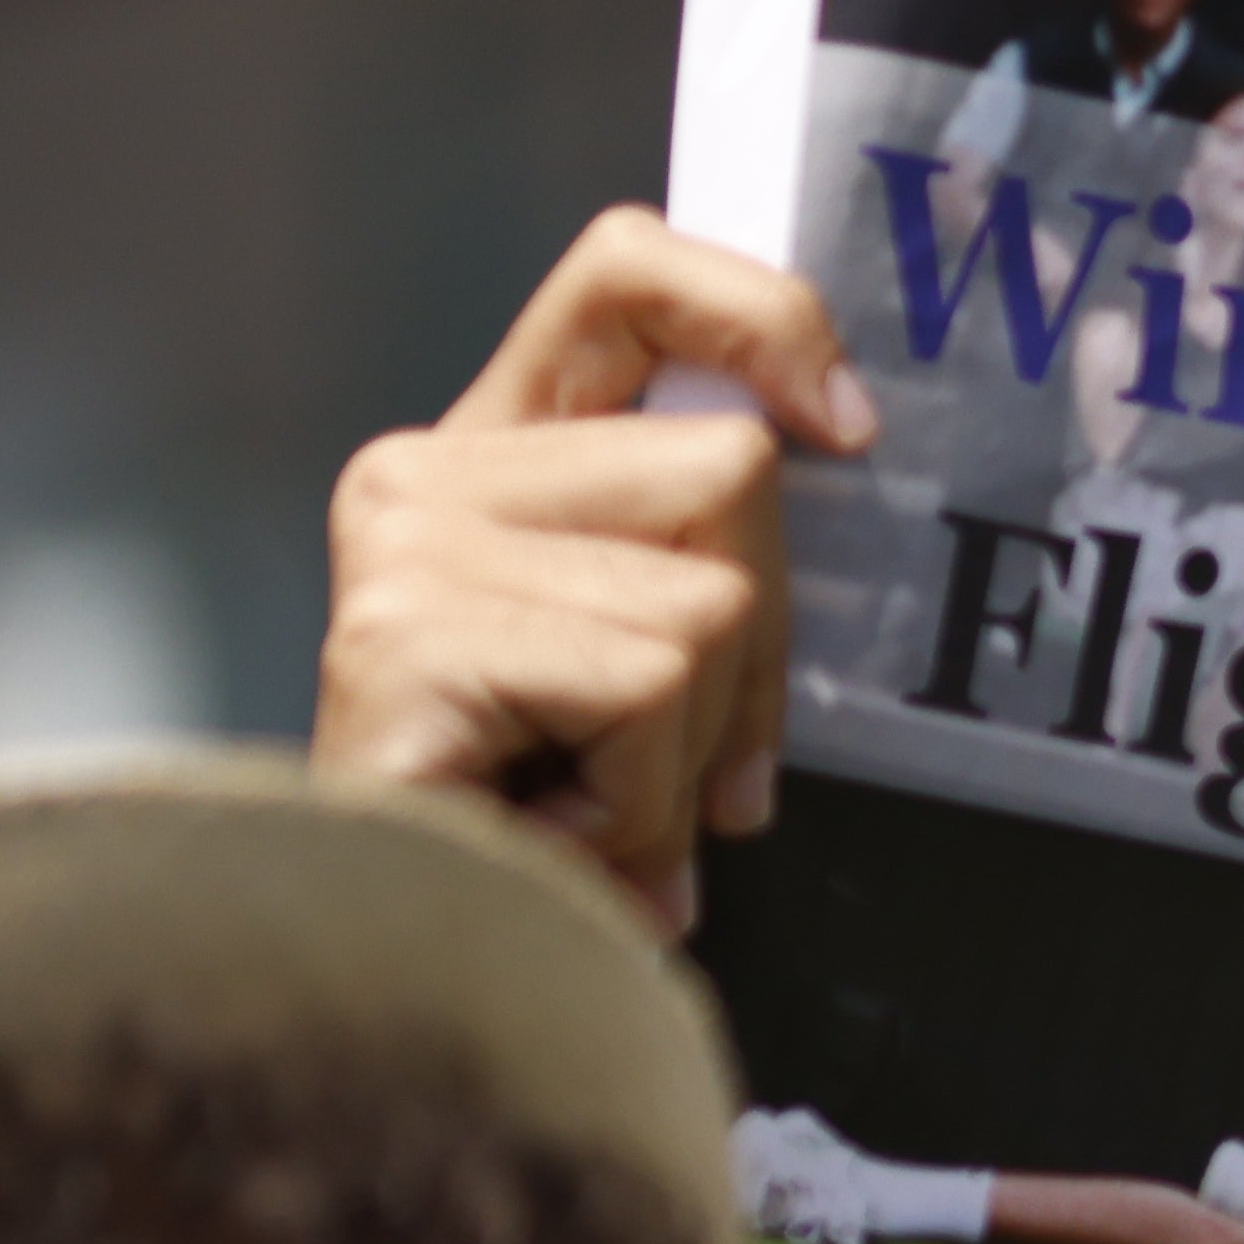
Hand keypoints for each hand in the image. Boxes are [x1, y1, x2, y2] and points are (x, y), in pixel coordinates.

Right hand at [313, 208, 871, 938]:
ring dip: (692, 751)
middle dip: (756, 651)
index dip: (757, 315)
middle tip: (665, 768)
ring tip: (589, 811)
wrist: (396, 963)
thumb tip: (834, 438)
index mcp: (488, 456)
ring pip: (710, 603)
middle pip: (733, 475)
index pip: (628, 280)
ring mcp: (408, 548)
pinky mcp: (410, 636)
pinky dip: (645, 803)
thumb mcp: (642, 690)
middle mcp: (426, 475)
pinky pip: (649, 689)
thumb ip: (705, 574)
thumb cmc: (527, 839)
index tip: (846, 423)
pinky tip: (558, 838)